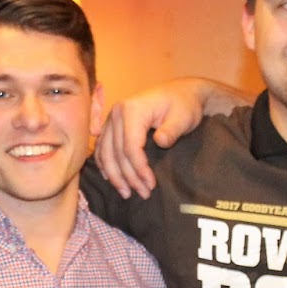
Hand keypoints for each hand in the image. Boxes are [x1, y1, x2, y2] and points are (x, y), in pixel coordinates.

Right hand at [94, 78, 245, 197]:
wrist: (182, 93)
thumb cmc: (184, 105)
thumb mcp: (183, 117)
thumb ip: (172, 130)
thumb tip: (161, 142)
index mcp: (132, 109)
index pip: (130, 146)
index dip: (139, 169)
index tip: (151, 185)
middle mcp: (117, 113)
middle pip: (116, 153)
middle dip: (128, 177)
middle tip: (143, 194)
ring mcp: (112, 118)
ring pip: (106, 153)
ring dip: (115, 176)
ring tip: (127, 193)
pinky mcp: (112, 124)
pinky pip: (102, 147)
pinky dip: (104, 164)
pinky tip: (110, 179)